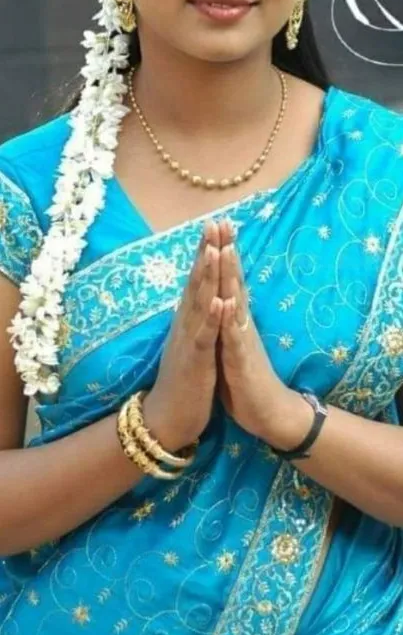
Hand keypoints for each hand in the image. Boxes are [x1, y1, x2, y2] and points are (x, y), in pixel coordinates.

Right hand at [144, 220, 223, 451]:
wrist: (166, 419)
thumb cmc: (182, 382)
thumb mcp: (190, 345)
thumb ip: (193, 321)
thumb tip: (198, 299)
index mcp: (187, 321)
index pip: (196, 281)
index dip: (205, 253)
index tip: (213, 226)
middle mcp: (185, 325)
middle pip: (196, 283)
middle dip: (206, 252)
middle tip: (213, 223)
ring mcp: (188, 342)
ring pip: (199, 303)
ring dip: (206, 276)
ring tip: (214, 250)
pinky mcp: (195, 362)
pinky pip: (205, 337)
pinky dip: (213, 318)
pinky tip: (221, 300)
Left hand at [217, 220, 309, 447]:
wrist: (268, 413)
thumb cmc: (245, 378)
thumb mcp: (230, 344)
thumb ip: (225, 321)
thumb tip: (219, 298)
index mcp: (234, 320)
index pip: (227, 279)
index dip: (221, 252)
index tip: (215, 225)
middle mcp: (240, 323)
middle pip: (233, 281)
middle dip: (227, 251)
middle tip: (222, 221)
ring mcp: (242, 339)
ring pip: (236, 302)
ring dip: (232, 276)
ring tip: (227, 248)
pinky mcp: (241, 361)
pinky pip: (234, 338)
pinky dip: (230, 320)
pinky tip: (227, 302)